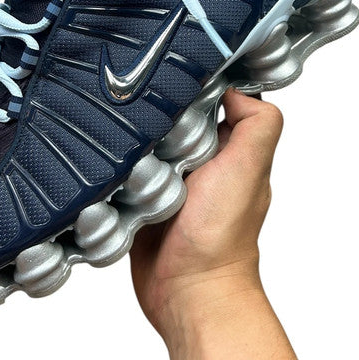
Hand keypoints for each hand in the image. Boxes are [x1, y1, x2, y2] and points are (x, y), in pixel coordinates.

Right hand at [130, 89, 282, 339]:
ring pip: (143, 140)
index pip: (211, 98)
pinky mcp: (139, 199)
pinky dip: (114, 165)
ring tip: (115, 126)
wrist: (189, 294)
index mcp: (227, 147)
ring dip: (130, 136)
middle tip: (133, 98)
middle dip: (154, 106)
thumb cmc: (220, 237)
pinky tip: (102, 154)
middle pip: (170, 115)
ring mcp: (166, 180)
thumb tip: (233, 87)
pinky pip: (123, 171)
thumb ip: (256, 125)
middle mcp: (198, 161)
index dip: (195, 81)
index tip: (172, 65)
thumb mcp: (249, 169)